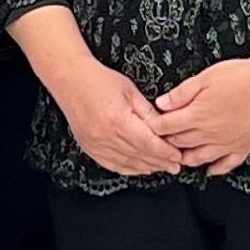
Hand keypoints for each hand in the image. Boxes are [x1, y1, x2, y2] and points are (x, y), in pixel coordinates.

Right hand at [48, 56, 181, 178]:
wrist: (71, 80)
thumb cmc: (99, 81)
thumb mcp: (130, 91)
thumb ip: (148, 112)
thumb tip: (165, 127)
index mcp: (118, 120)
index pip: (148, 143)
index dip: (165, 152)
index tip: (177, 156)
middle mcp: (106, 136)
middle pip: (139, 156)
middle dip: (160, 162)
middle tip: (175, 165)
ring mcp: (96, 144)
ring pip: (127, 163)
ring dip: (146, 167)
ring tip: (161, 168)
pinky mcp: (90, 147)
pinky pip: (112, 165)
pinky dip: (128, 169)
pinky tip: (139, 168)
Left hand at [152, 54, 249, 175]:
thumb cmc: (241, 76)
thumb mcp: (205, 77)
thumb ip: (181, 93)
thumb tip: (161, 104)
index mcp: (197, 115)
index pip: (166, 127)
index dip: (154, 126)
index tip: (149, 124)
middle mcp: (209, 134)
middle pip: (179, 144)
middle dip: (166, 142)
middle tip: (159, 139)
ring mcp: (226, 143)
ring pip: (198, 159)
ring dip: (185, 158)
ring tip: (178, 154)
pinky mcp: (242, 147)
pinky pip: (226, 165)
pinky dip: (215, 169)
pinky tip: (209, 169)